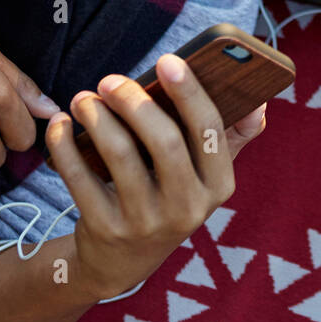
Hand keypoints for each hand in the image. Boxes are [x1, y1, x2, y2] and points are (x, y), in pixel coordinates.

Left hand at [45, 54, 267, 300]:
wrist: (122, 261)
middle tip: (110, 80)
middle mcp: (188, 208)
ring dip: (97, 117)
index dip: (190, 92)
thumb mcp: (204, 176)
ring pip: (121, 155)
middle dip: (134, 101)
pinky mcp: (106, 231)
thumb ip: (229, 136)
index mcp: (219, 185)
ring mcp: (146, 223)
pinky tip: (61, 125)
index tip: (167, 60)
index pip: (211, 131)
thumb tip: (259, 101)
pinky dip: (66, 145)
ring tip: (84, 98)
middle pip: (165, 141)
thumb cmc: (168, 196)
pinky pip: (81, 178)